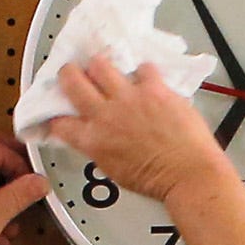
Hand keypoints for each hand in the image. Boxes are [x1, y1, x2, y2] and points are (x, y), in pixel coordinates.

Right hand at [41, 60, 234, 206]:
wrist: (189, 175)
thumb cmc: (157, 180)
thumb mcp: (116, 172)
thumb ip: (101, 149)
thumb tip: (98, 138)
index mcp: (94, 140)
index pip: (59, 122)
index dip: (56, 115)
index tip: (59, 113)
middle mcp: (106, 114)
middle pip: (71, 79)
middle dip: (69, 73)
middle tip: (74, 74)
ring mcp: (129, 98)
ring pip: (100, 64)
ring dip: (101, 66)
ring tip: (108, 72)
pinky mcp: (154, 88)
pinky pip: (143, 68)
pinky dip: (144, 73)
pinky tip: (147, 81)